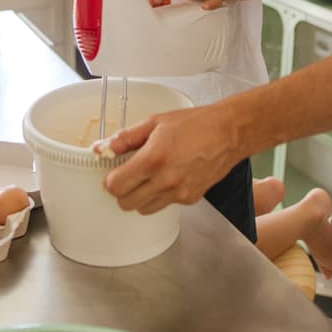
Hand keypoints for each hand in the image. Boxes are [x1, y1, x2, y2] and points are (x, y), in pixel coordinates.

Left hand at [101, 103, 242, 213]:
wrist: (229, 133)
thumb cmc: (195, 123)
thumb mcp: (155, 122)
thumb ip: (126, 138)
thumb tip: (103, 147)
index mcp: (153, 159)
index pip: (115, 186)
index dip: (110, 179)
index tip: (114, 172)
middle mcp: (165, 181)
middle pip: (126, 203)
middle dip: (123, 190)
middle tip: (129, 174)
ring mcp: (179, 193)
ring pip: (143, 209)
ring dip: (140, 196)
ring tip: (149, 176)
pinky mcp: (190, 199)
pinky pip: (164, 205)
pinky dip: (160, 195)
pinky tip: (168, 176)